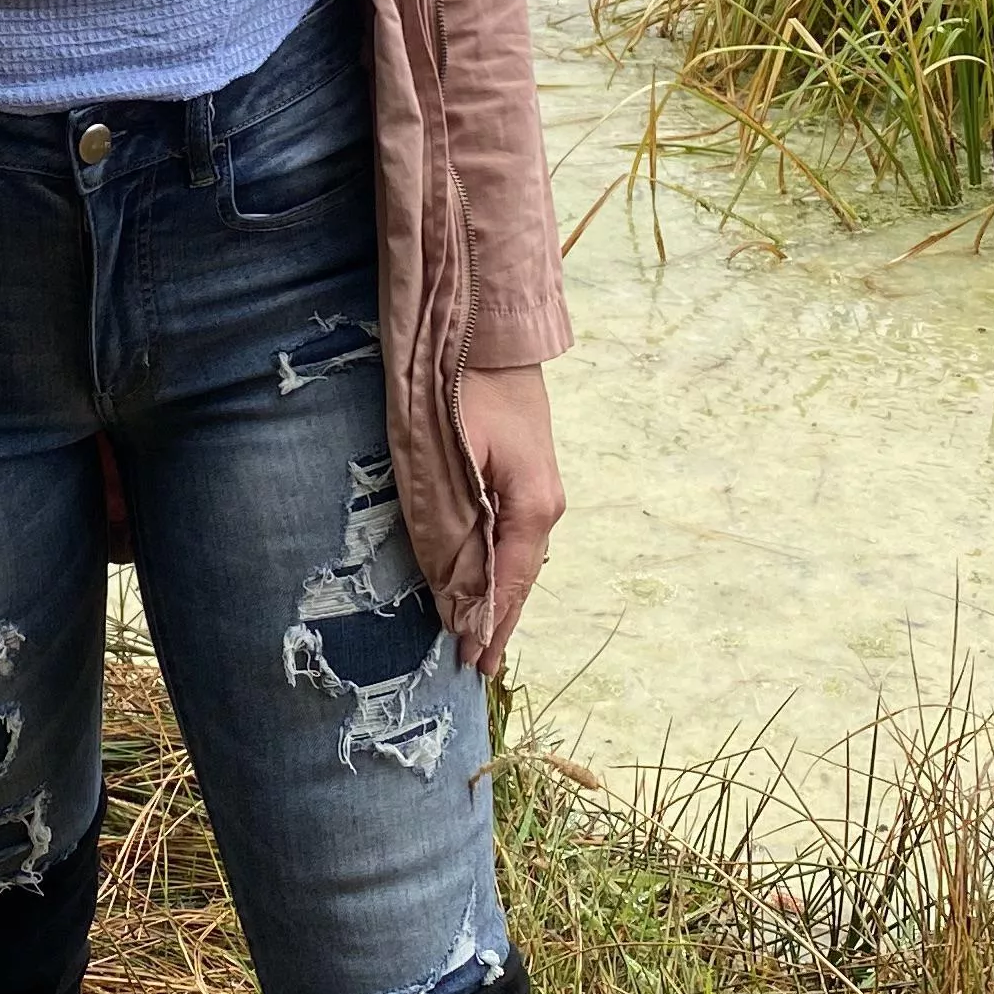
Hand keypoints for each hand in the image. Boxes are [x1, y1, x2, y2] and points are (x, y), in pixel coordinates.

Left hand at [454, 364, 562, 674]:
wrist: (489, 328)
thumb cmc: (462, 389)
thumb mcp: (448, 462)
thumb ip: (450, 528)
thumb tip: (455, 591)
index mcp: (531, 507)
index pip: (508, 584)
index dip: (489, 624)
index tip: (474, 662)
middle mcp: (545, 504)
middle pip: (520, 577)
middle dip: (500, 619)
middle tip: (479, 665)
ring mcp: (542, 488)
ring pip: (519, 556)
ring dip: (501, 593)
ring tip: (485, 632)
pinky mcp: (528, 473)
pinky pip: (515, 533)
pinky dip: (502, 563)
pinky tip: (491, 577)